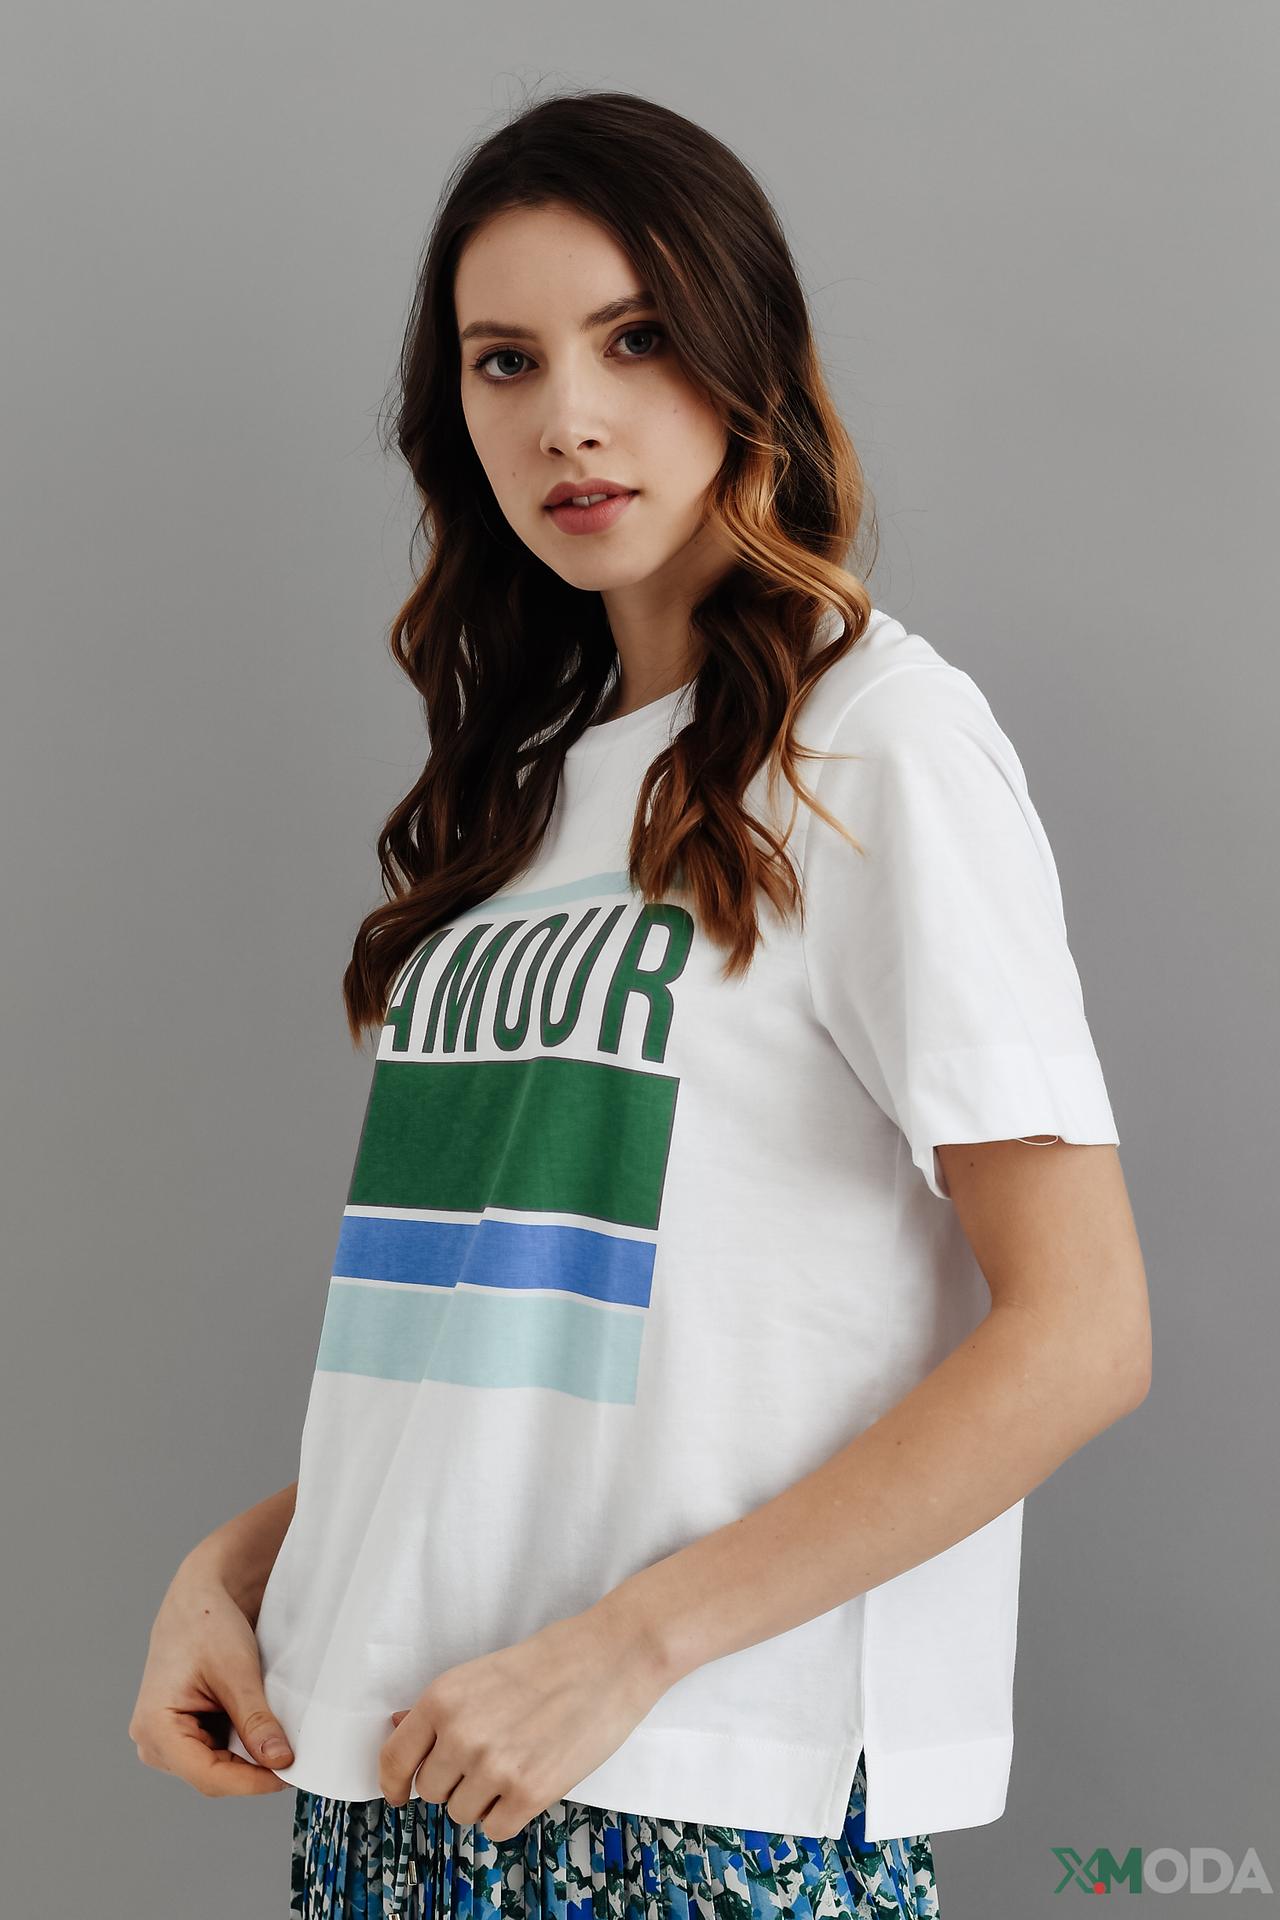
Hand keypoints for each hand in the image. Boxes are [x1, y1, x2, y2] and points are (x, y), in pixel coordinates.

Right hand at [128, 1555, 295, 1796]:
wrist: (200, 1596)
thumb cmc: (207, 1622)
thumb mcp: (236, 1671)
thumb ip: (255, 1720)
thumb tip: (279, 1762)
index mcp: (155, 1727)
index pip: (208, 1775)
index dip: (251, 1781)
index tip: (289, 1775)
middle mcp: (152, 1740)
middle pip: (211, 1776)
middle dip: (252, 1771)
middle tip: (295, 1759)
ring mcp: (166, 1739)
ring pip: (215, 1768)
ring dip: (248, 1759)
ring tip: (281, 1741)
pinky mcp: (182, 1732)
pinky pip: (216, 1752)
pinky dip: (242, 1746)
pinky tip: (263, 1732)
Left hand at [378, 1601, 668, 1841]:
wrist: (609, 1658)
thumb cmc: (549, 1661)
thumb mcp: (482, 1673)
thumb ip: (440, 1708)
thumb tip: (397, 1726)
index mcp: (443, 1699)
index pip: (394, 1759)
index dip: (393, 1784)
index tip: (399, 1795)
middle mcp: (460, 1735)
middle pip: (430, 1792)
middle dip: (452, 1783)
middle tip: (488, 1758)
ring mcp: (493, 1767)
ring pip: (461, 1814)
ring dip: (482, 1799)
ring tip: (515, 1763)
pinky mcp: (529, 1794)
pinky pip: (495, 1829)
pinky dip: (508, 1814)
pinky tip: (529, 1782)